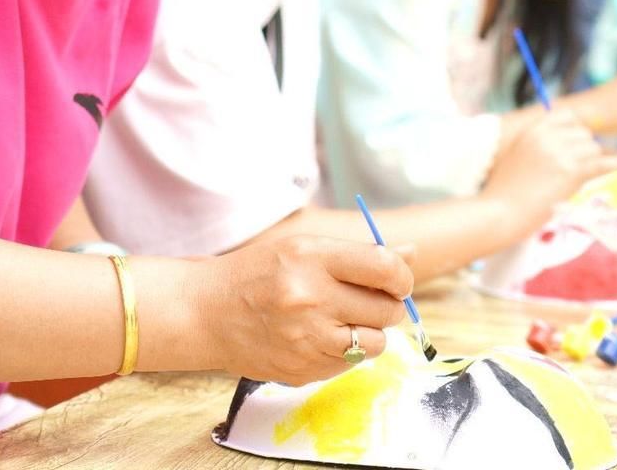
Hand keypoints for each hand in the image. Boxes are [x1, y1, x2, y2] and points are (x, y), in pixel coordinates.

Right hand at [197, 235, 411, 384]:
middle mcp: (310, 298)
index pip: (384, 268)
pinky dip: (344, 352)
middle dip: (387, 305)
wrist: (206, 312)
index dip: (401, 276)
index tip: (396, 280)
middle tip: (368, 300)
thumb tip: (411, 254)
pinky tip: (318, 336)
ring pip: (374, 343)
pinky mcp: (302, 369)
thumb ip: (357, 252)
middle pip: (386, 309)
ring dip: (368, 332)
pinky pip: (349, 364)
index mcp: (311, 258)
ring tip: (342, 320)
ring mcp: (306, 339)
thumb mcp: (302, 247)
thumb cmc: (257, 273)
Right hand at [484, 109, 616, 221]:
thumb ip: (540, 145)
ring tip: (570, 182)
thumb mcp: (519, 156)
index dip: (575, 131)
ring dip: (589, 164)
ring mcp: (560, 152)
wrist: (498, 213)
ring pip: (593, 149)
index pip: (568, 116)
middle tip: (571, 172)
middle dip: (583, 151)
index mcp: (533, 129)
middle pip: (583, 134)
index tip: (577, 145)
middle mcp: (548, 135)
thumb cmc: (505, 192)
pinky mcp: (571, 171)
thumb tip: (570, 143)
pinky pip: (602, 163)